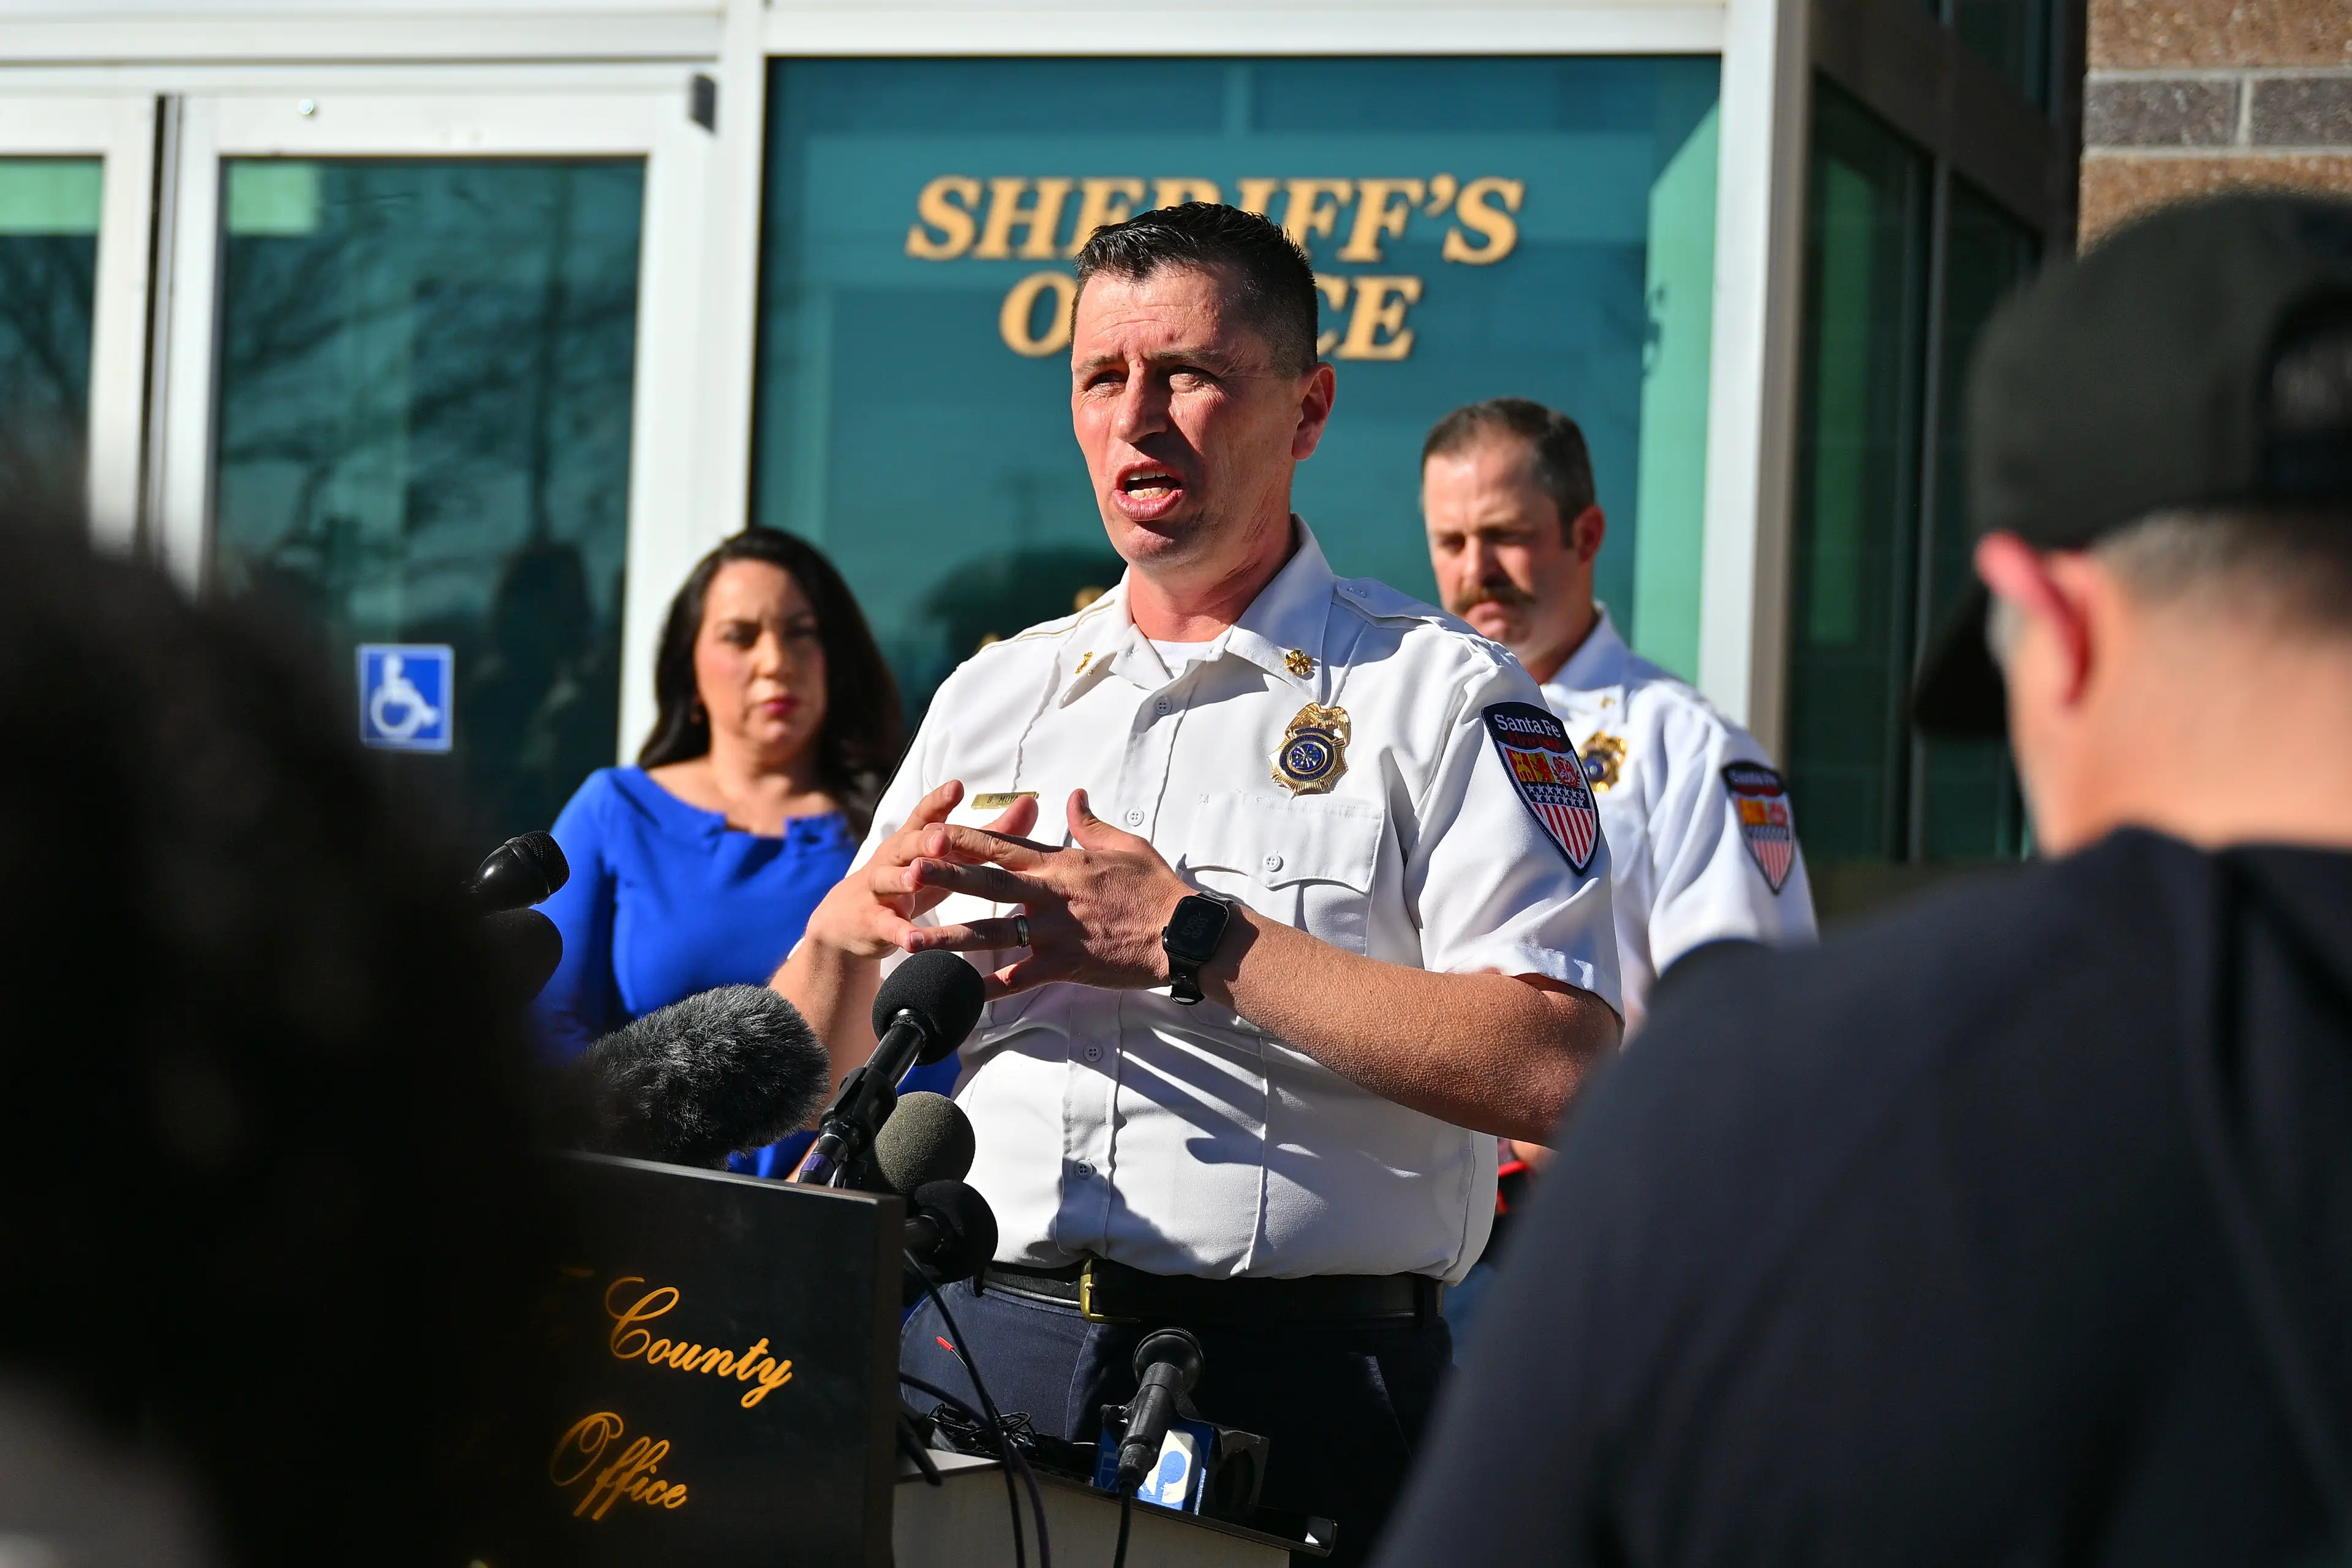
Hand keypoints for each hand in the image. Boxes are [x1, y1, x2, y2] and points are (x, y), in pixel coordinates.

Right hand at [802, 781, 1039, 959]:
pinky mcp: (873, 921)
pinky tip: (912, 940)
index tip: (957, 786)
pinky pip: (886, 926)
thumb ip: (988, 834)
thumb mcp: (948, 856)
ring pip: (887, 880)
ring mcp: (879, 889)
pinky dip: (899, 932)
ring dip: (902, 879)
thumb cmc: (914, 878)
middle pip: (906, 844)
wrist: (852, 919)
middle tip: (942, 839)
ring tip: (915, 880)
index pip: (926, 815)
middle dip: (923, 840)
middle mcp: (893, 858)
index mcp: (913, 839)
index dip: (939, 801)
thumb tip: (1030, 804)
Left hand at [899, 790, 1193, 997]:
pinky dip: (991, 988)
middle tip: (907, 872)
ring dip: (951, 936)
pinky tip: (962, 993)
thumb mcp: (1125, 844)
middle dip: (945, 878)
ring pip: (993, 934)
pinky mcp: (1065, 965)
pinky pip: (1020, 979)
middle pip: (988, 884)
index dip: (966, 839)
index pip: (1005, 846)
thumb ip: (1089, 823)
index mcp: (1062, 864)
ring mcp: (1055, 933)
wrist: (1182, 933)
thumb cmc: (1156, 887)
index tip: (932, 832)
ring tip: (913, 940)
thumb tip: (1071, 797)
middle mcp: (1051, 896)